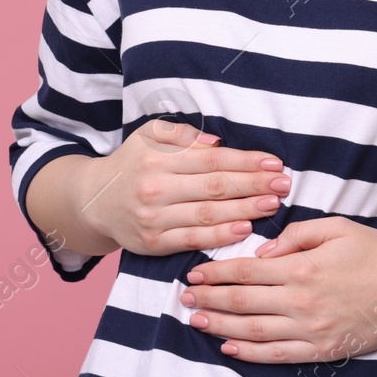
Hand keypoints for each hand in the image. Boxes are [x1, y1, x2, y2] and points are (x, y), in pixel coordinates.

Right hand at [75, 119, 291, 255]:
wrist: (93, 201)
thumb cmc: (132, 163)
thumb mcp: (149, 134)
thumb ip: (181, 133)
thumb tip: (216, 142)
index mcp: (158, 158)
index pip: (211, 160)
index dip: (246, 161)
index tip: (273, 162)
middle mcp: (155, 188)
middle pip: (215, 187)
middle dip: (253, 184)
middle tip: (283, 183)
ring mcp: (153, 218)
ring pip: (208, 214)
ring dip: (245, 210)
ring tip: (273, 204)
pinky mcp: (153, 243)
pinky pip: (192, 239)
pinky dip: (220, 236)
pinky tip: (245, 229)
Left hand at [181, 216, 376, 363]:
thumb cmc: (376, 253)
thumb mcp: (337, 227)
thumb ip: (295, 235)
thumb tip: (261, 252)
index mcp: (302, 267)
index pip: (245, 272)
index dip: (216, 274)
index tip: (195, 274)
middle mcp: (300, 301)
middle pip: (241, 303)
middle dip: (208, 300)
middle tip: (185, 299)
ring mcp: (310, 330)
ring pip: (252, 332)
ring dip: (219, 328)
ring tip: (196, 322)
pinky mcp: (321, 350)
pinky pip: (277, 355)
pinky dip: (249, 354)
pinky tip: (229, 348)